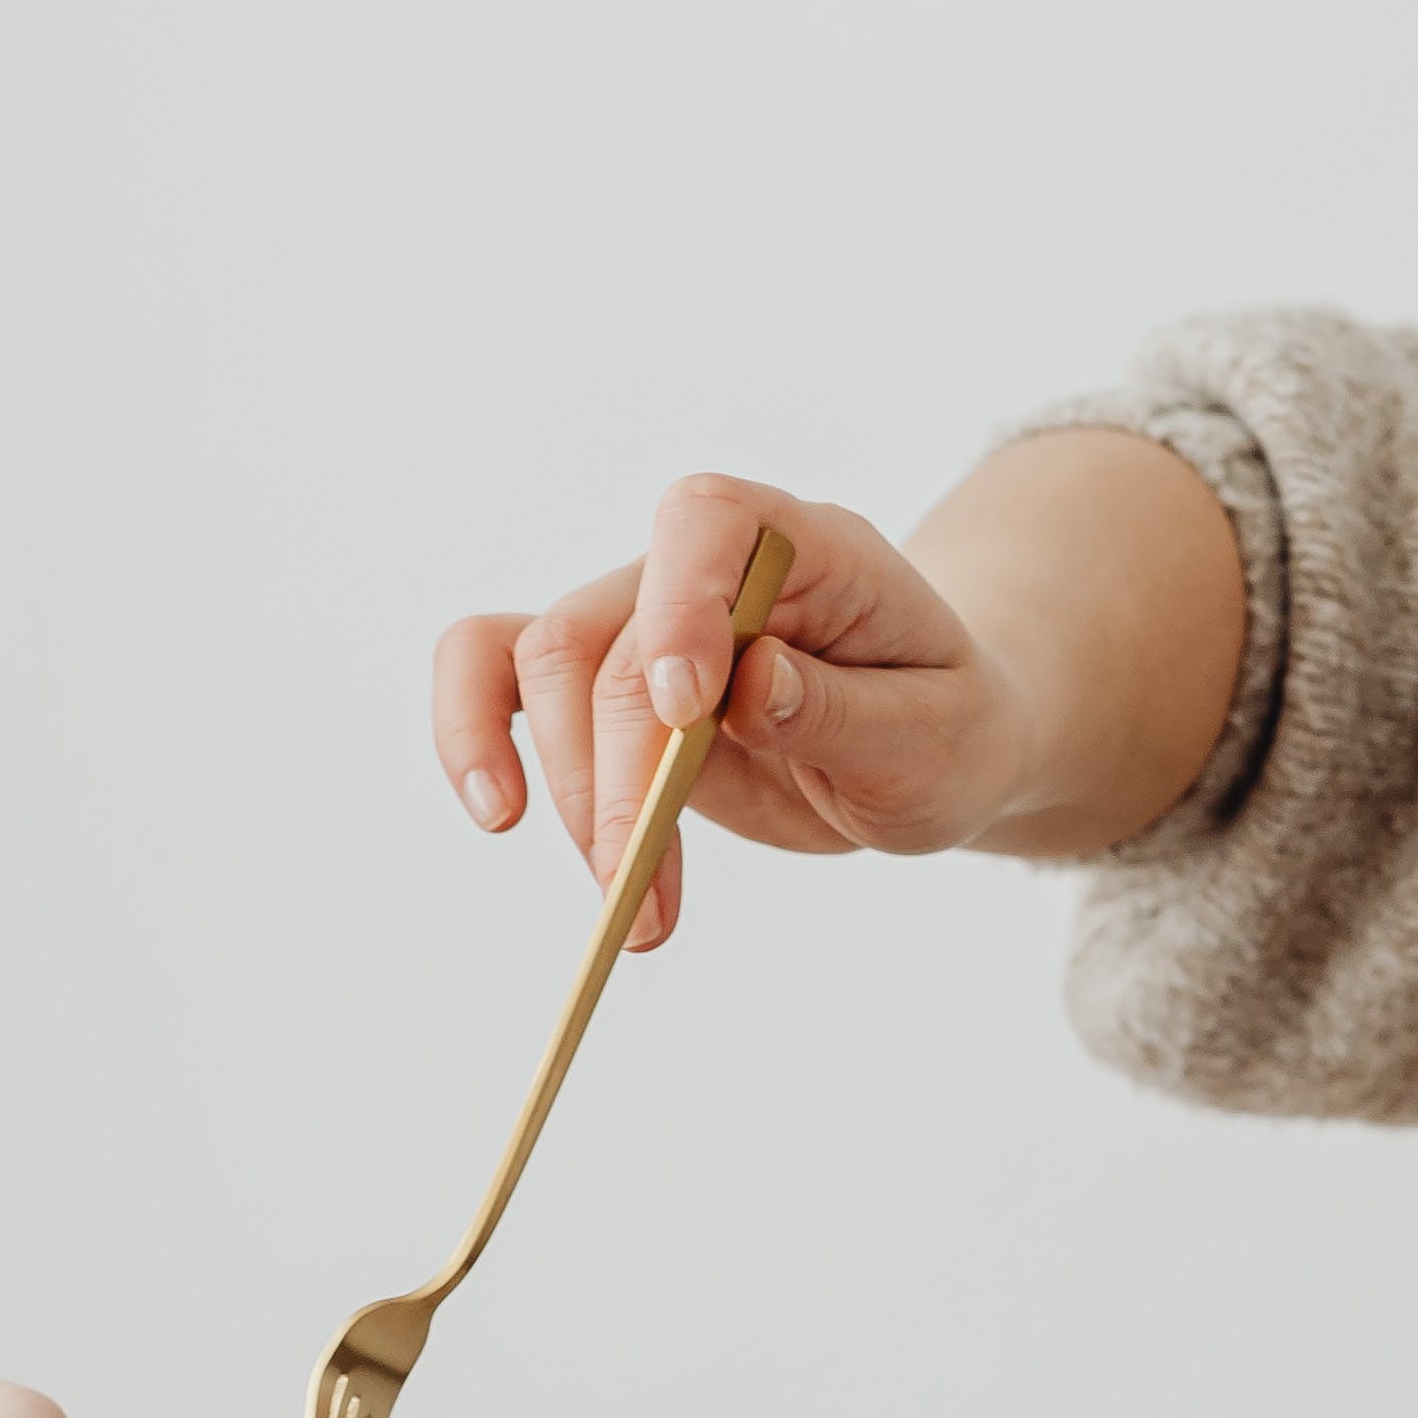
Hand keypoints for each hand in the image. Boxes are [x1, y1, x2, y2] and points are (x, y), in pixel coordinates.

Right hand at [425, 476, 1045, 952]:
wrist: (927, 745)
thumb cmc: (944, 728)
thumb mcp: (937, 738)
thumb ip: (845, 710)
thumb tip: (749, 686)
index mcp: (808, 550)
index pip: (710, 520)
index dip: (677, 602)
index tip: (686, 711)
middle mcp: (709, 569)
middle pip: (606, 629)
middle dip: (612, 769)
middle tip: (639, 885)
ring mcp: (644, 620)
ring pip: (537, 660)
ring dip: (562, 789)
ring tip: (620, 898)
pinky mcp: (604, 685)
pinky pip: (497, 673)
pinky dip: (473, 735)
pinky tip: (497, 811)